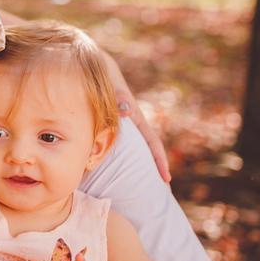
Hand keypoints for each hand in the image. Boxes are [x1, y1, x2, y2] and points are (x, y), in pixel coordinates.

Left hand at [104, 54, 169, 181]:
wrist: (94, 65)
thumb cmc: (103, 74)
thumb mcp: (112, 82)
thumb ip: (118, 95)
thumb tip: (126, 110)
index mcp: (134, 116)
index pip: (151, 142)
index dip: (159, 160)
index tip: (166, 179)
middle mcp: (130, 122)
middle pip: (144, 150)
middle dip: (152, 170)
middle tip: (159, 195)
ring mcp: (121, 123)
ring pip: (130, 148)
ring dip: (135, 166)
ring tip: (137, 190)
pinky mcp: (111, 122)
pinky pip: (116, 141)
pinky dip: (115, 154)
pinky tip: (105, 167)